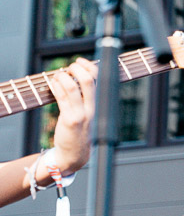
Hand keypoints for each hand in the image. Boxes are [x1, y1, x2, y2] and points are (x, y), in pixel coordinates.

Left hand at [47, 58, 95, 174]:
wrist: (76, 154)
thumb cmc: (79, 132)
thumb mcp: (88, 114)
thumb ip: (85, 98)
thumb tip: (76, 77)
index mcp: (99, 104)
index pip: (99, 79)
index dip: (90, 66)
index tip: (80, 61)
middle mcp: (93, 108)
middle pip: (88, 80)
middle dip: (76, 68)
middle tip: (69, 67)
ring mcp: (82, 114)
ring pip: (72, 87)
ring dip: (62, 76)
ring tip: (58, 76)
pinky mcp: (70, 120)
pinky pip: (62, 98)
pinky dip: (56, 86)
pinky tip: (53, 84)